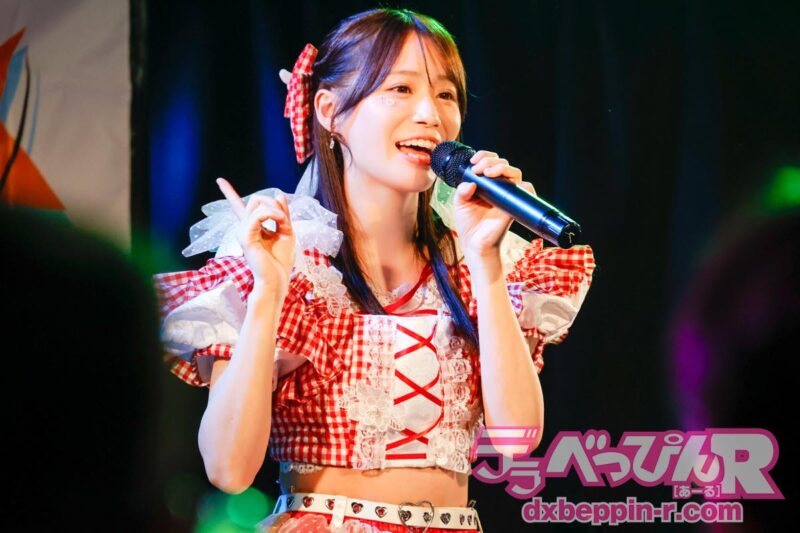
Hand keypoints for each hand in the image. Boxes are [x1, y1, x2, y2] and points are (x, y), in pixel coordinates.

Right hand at [217, 178, 295, 293]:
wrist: (277, 279)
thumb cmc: (281, 260)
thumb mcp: (287, 232)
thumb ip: (282, 214)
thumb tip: (279, 194)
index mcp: (252, 227)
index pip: (238, 206)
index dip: (229, 192)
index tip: (219, 180)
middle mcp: (244, 228)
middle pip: (255, 200)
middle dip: (273, 203)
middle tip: (284, 218)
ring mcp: (242, 232)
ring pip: (257, 204)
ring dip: (275, 209)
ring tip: (284, 222)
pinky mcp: (245, 237)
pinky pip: (259, 214)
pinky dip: (273, 214)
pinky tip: (281, 222)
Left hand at [452, 150, 535, 258]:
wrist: (474, 244)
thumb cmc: (469, 224)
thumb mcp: (460, 203)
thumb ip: (461, 190)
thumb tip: (470, 182)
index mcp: (486, 184)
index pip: (491, 162)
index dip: (484, 156)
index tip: (473, 161)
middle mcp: (499, 187)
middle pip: (503, 164)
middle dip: (490, 161)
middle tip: (478, 168)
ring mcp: (508, 196)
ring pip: (515, 173)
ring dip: (502, 167)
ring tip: (488, 173)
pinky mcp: (514, 206)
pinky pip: (526, 191)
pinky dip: (524, 186)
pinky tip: (508, 185)